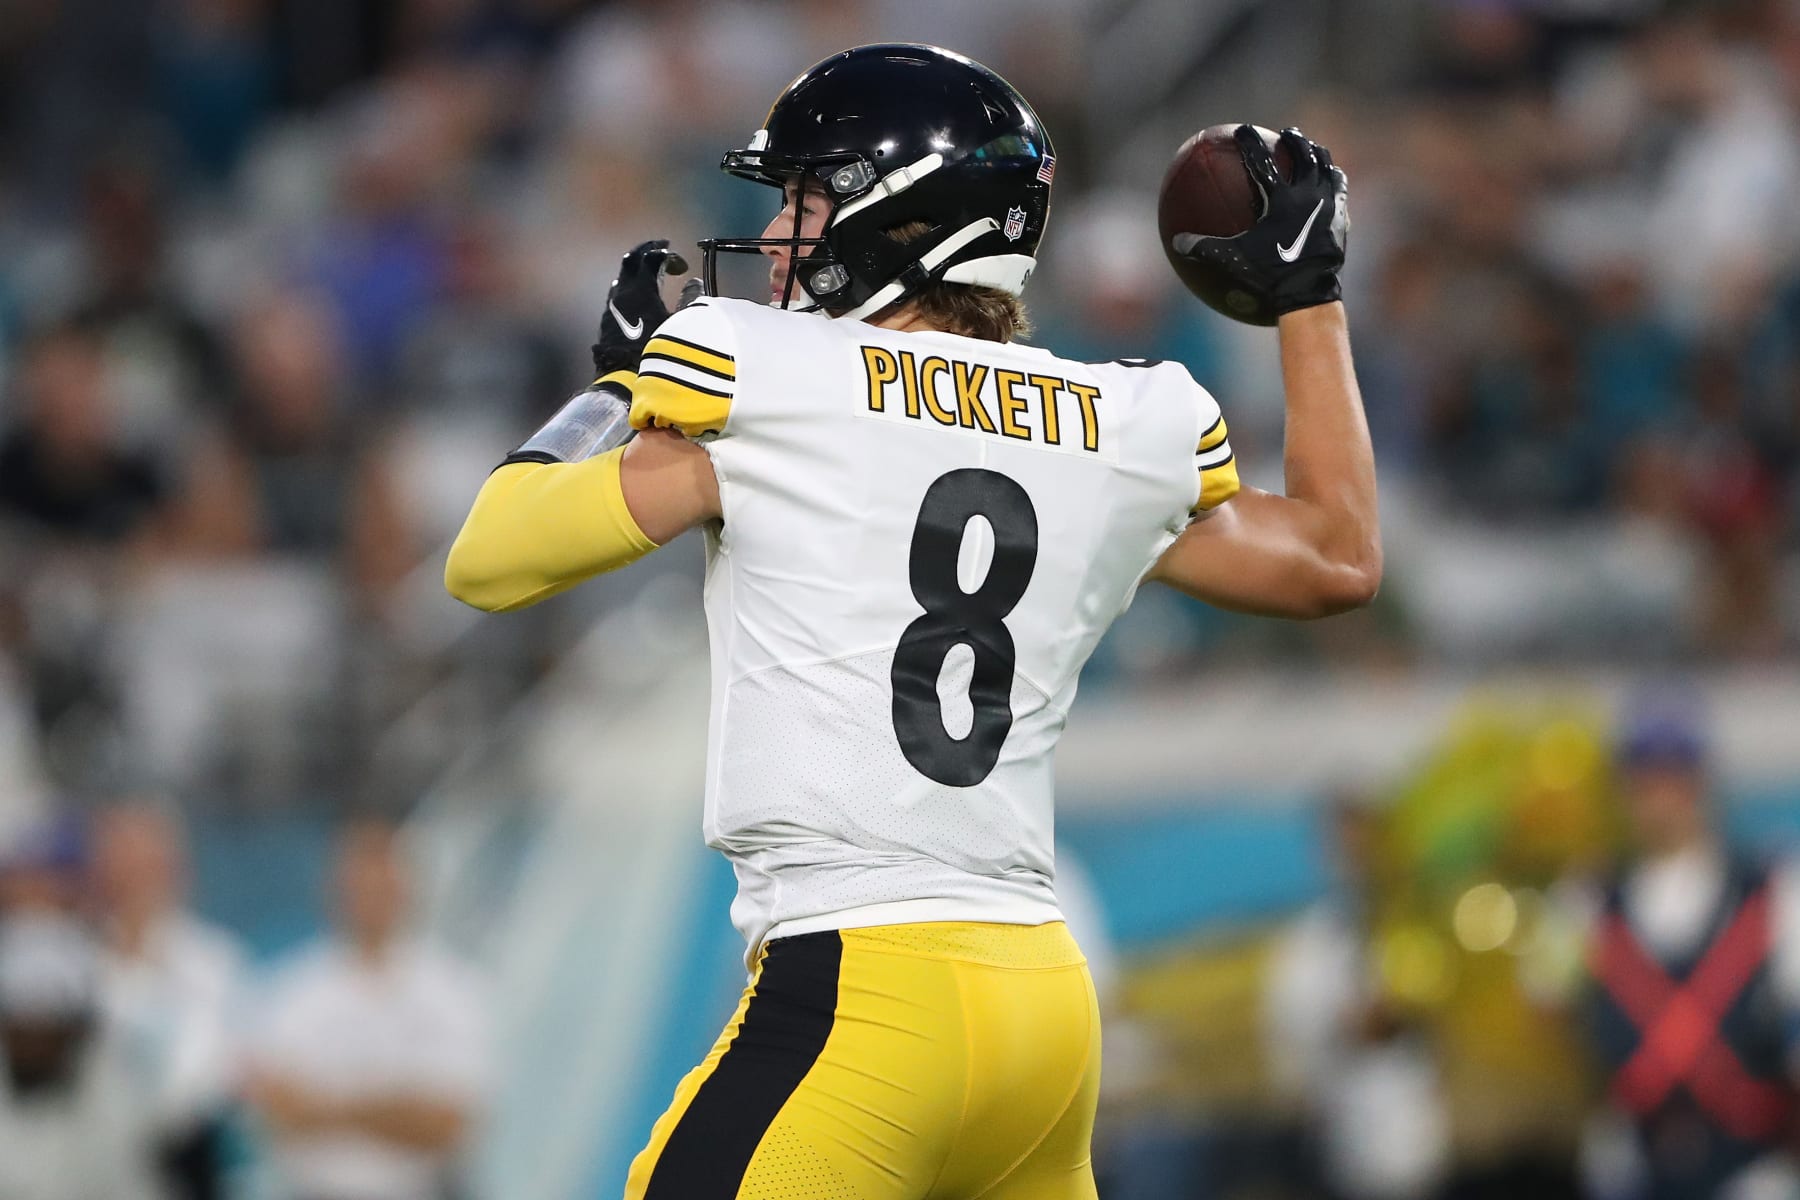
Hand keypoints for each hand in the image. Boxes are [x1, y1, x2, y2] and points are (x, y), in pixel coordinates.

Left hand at [591, 240, 700, 377]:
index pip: (652, 258)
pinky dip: (629, 285)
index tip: (679, 264)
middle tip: (661, 251)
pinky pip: (618, 291)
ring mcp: (612, 303)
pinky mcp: (607, 317)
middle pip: (632, 259)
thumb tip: (694, 283)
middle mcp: (623, 291)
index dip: (667, 255)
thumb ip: (689, 300)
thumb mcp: (679, 325)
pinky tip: (637, 295)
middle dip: (647, 251)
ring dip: (636, 269)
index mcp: (642, 288)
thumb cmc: (655, 350)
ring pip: (622, 275)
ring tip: (650, 273)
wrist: (624, 377)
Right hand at [1173, 126, 1347, 318]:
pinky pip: (1340, 189)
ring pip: (1326, 166)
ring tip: (1312, 149)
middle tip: (1286, 134)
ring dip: (1317, 154)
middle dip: (1294, 140)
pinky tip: (1332, 178)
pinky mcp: (1341, 217)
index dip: (1250, 142)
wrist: (1309, 294)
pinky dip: (1334, 179)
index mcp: (1280, 200)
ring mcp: (1328, 204)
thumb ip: (1203, 248)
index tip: (1242, 129)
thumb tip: (1176, 242)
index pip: (1262, 161)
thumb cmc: (1269, 277)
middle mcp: (1307, 195)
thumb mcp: (1232, 262)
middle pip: (1303, 154)